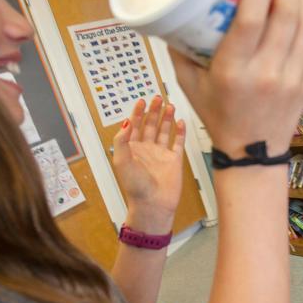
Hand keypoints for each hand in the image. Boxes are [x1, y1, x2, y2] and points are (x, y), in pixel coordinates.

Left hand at [110, 96, 184, 232]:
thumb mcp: (122, 161)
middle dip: (153, 111)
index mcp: (132, 149)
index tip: (141, 101)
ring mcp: (161, 154)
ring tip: (170, 106)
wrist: (153, 204)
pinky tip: (181, 122)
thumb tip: (126, 122)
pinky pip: (178, 143)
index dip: (137, 113)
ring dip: (166, 118)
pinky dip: (180, 132)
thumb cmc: (135, 187)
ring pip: (164, 131)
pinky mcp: (174, 160)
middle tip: (157, 98)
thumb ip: (122, 140)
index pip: (134, 126)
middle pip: (150, 125)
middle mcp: (147, 150)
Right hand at [169, 0, 302, 158]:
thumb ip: (179, 47)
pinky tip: (299, 2)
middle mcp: (266, 73)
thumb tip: (175, 6)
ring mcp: (291, 77)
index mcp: (233, 72)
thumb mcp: (188, 83)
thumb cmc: (218, 114)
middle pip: (285, 14)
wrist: (252, 152)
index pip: (252, 19)